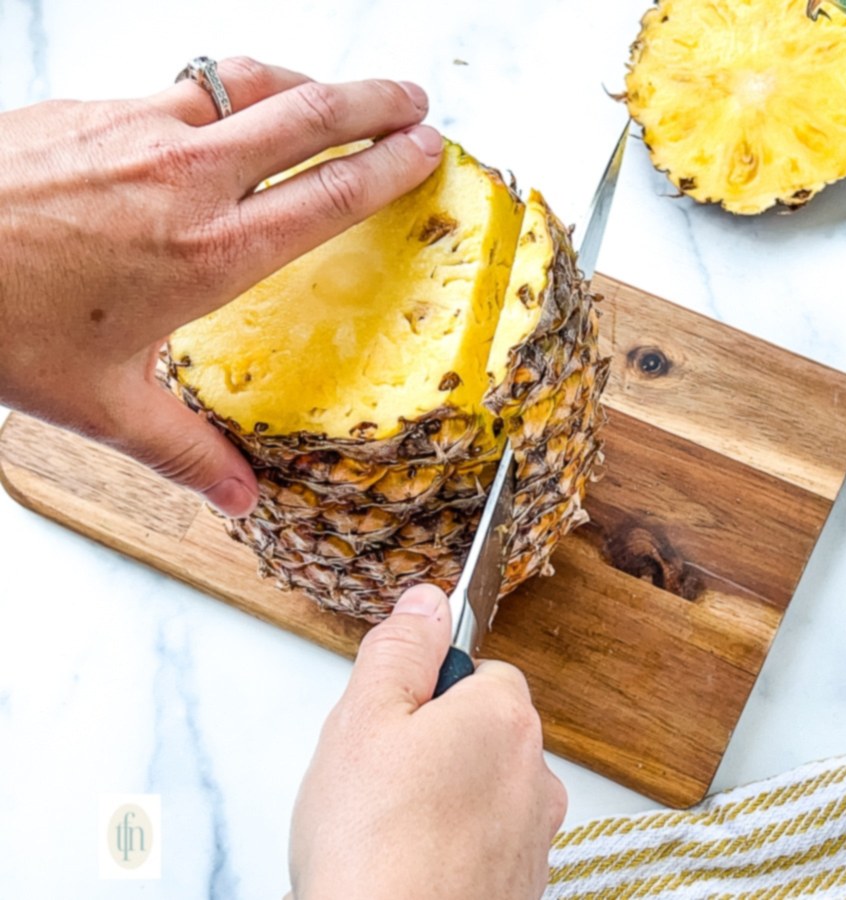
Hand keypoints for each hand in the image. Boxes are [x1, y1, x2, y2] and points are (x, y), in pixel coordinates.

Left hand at [0, 57, 442, 515]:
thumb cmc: (0, 326)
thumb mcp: (101, 404)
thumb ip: (184, 450)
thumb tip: (240, 497)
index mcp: (211, 251)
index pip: (332, 192)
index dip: (391, 166)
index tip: (427, 151)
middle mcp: (187, 177)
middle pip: (311, 113)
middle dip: (375, 101)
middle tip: (413, 100)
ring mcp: (138, 128)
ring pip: (249, 82)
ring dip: (305, 83)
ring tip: (334, 94)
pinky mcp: (92, 107)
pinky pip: (183, 89)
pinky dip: (227, 93)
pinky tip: (224, 116)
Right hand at [288, 585, 567, 899]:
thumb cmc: (373, 847)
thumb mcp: (363, 721)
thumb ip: (400, 650)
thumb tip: (427, 604)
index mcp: (504, 717)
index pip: (481, 673)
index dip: (429, 693)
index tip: (393, 723)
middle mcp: (534, 773)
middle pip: (484, 733)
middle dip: (436, 747)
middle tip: (379, 781)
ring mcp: (533, 835)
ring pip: (485, 791)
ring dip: (446, 800)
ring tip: (389, 833)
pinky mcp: (522, 885)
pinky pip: (488, 844)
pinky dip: (455, 849)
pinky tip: (411, 867)